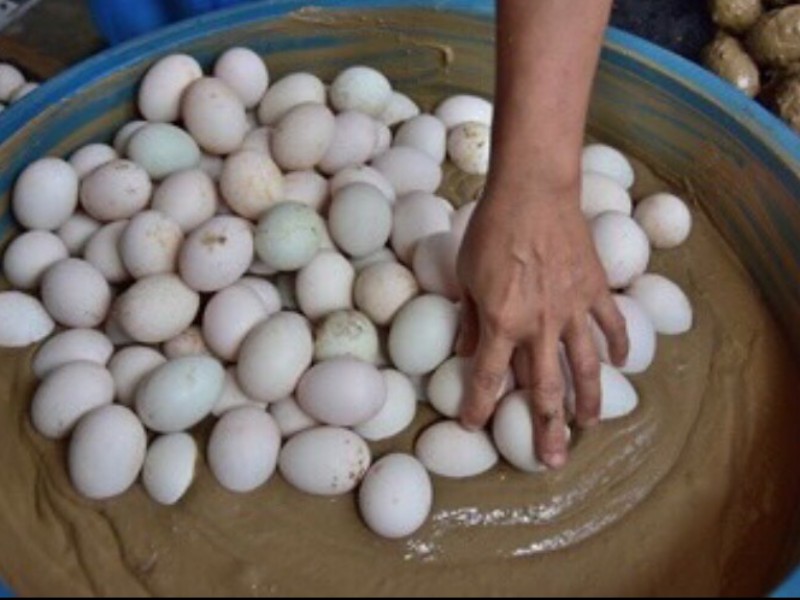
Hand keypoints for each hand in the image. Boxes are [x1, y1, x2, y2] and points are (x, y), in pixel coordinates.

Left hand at [456, 177, 628, 468]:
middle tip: (551, 461)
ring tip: (588, 426)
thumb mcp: (466, 276)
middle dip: (546, 430)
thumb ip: (469, 319)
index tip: (473, 424)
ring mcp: (573, 310)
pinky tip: (623, 363)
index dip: (477, 407)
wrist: (533, 190)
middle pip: (546, 391)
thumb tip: (463, 351)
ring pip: (586, 368)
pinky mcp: (595, 290)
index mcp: (502, 323)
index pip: (487, 379)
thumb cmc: (491, 228)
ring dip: (588, 402)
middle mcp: (540, 325)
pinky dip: (620, 345)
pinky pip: (612, 325)